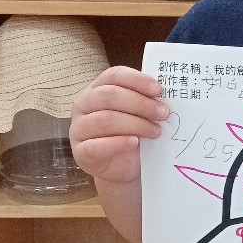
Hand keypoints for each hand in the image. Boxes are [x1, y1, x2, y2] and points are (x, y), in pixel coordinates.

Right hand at [69, 65, 167, 184]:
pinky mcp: (80, 152)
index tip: (158, 90)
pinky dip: (118, 143)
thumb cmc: (132, 132)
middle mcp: (83, 104)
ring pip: (105, 120)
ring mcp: (78, 128)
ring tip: (155, 131)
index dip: (137, 80)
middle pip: (109, 96)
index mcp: (97, 88)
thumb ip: (147, 100)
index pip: (114, 75)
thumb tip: (164, 95)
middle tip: (163, 113)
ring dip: (135, 124)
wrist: (124, 167)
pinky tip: (134, 142)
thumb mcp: (140, 113)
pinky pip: (97, 146)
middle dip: (140, 103)